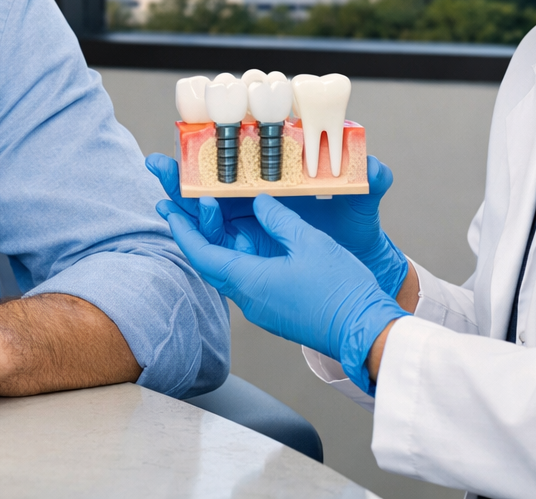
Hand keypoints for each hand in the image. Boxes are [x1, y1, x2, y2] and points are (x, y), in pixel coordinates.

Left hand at [144, 152, 410, 295]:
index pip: (202, 254)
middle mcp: (249, 299)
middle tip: (179, 205)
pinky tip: (246, 239)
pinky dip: (237, 257)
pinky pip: (246, 281)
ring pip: (228, 272)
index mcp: (250, 280)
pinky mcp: (275, 312)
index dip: (183, 230)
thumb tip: (258, 202)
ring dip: (216, 244)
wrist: (366, 334)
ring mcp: (262, 308)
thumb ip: (279, 219)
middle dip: (193, 233)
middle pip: (210, 263)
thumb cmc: (342, 290)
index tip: (169, 208)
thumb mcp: (310, 242)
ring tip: (210, 215)